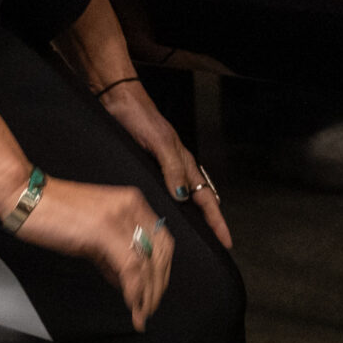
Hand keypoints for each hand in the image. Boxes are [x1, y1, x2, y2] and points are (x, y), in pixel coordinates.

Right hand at [14, 177, 173, 330]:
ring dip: (147, 294)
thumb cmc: (53, 212)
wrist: (26, 197)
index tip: (155, 292)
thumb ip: (112, 254)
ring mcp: (118, 217)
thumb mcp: (93, 233)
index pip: (162, 241)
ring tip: (141, 314)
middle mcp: (131, 206)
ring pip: (148, 263)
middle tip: (149, 309)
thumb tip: (126, 281)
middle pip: (162, 253)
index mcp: (132, 203)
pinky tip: (131, 304)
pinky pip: (130, 267)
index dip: (162, 271)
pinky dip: (134, 291)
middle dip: (158, 286)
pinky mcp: (104, 230)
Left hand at [96, 80, 229, 247]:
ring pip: (183, 198)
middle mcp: (176, 167)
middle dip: (209, 222)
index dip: (216, 221)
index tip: (225, 240)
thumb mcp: (159, 142)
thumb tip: (183, 195)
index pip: (206, 199)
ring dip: (191, 215)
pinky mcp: (146, 167)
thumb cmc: (139, 115)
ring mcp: (162, 168)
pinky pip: (164, 192)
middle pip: (199, 200)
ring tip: (194, 235)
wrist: (116, 99)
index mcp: (184, 162)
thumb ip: (172, 168)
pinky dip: (169, 206)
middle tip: (214, 243)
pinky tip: (163, 214)